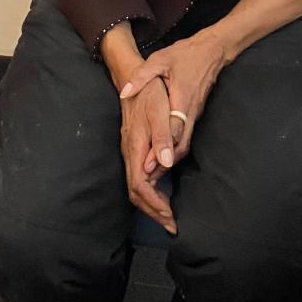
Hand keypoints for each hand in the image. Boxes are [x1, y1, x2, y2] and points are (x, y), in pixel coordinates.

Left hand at [119, 29, 230, 162]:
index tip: (149, 163)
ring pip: (184, 144)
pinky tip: (163, 158)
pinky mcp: (195, 115)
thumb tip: (124, 91)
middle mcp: (190, 111)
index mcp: (182, 98)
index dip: (161, 146)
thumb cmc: (185, 55)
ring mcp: (195, 115)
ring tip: (152, 175)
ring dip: (169, 159)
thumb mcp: (160, 59)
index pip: (173, 128)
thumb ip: (142, 75)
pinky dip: (174, 150)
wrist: (212, 51)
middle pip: (180, 144)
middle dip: (164, 162)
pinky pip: (185, 137)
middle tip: (147, 178)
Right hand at [120, 78, 178, 234]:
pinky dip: (150, 190)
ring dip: (152, 203)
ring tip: (168, 215)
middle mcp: (130, 152)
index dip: (154, 204)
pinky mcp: (135, 147)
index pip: (140, 186)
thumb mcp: (159, 110)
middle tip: (172, 225)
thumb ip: (162, 137)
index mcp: (135, 147)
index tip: (170, 217)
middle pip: (136, 191)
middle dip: (153, 211)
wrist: (133, 76)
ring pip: (137, 185)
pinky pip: (139, 176)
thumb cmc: (149, 92)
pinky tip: (162, 192)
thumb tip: (166, 165)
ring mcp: (131, 150)